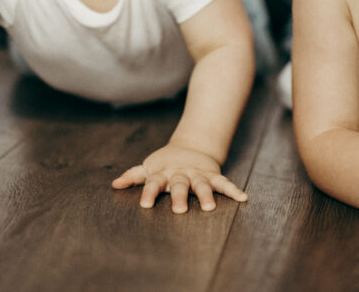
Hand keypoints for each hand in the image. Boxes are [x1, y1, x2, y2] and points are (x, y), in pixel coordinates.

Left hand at [110, 143, 246, 213]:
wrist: (191, 147)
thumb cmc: (165, 164)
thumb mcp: (149, 168)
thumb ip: (134, 176)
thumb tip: (114, 184)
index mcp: (163, 174)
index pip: (154, 183)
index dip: (150, 192)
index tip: (145, 205)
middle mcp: (181, 174)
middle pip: (180, 185)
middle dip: (179, 196)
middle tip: (179, 210)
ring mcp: (198, 174)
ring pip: (202, 185)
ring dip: (206, 195)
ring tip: (210, 208)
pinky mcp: (212, 175)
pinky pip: (224, 182)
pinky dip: (233, 190)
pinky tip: (243, 198)